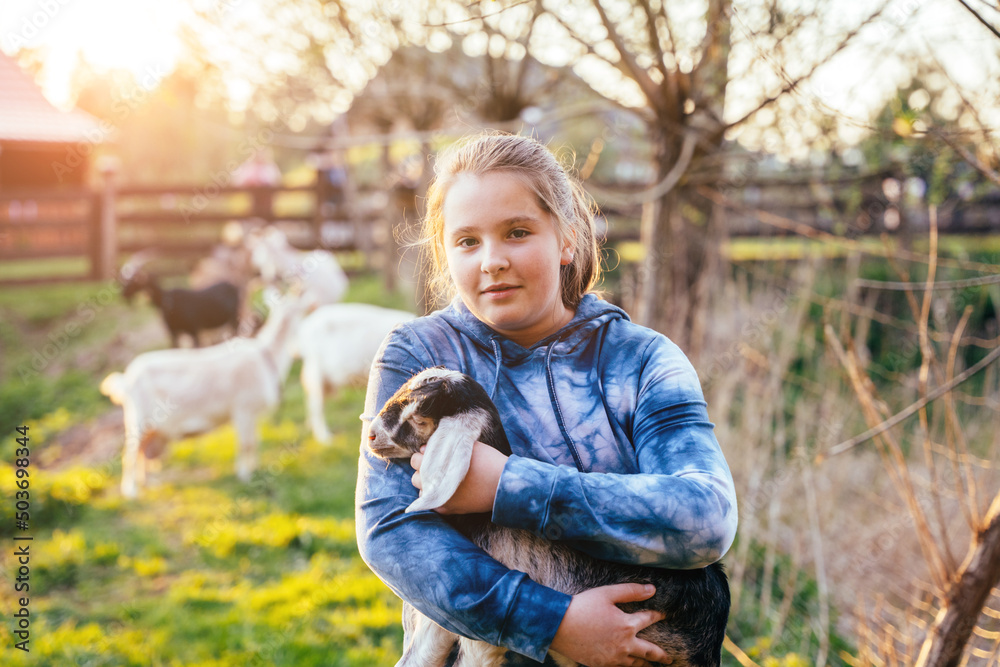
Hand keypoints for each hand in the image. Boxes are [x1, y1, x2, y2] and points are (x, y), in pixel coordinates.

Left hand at [410, 441, 506, 514]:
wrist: (502, 484)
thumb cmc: (487, 461)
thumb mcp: (466, 446)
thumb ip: (445, 445)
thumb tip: (426, 448)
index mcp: (437, 465)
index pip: (417, 459)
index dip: (425, 455)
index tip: (433, 455)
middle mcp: (435, 483)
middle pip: (416, 476)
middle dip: (423, 470)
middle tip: (436, 467)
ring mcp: (441, 498)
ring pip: (421, 491)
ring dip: (427, 484)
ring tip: (440, 480)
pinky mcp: (448, 509)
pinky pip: (431, 504)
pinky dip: (435, 497)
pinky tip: (446, 491)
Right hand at [549, 583, 671, 666]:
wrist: (559, 626)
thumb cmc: (583, 606)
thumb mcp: (608, 593)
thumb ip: (631, 591)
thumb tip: (652, 589)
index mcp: (627, 625)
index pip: (648, 619)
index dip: (657, 616)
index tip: (662, 615)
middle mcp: (624, 645)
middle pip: (649, 652)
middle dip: (661, 655)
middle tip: (669, 658)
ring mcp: (613, 658)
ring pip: (635, 664)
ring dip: (645, 664)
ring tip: (650, 665)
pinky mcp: (601, 665)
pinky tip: (628, 666)